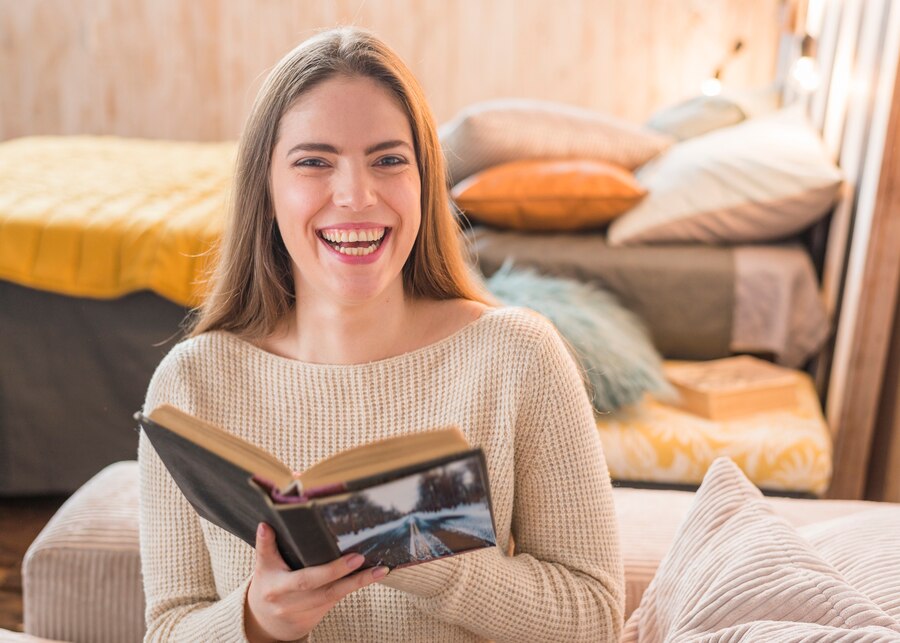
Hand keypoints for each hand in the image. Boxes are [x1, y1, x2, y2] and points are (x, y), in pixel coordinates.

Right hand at [245, 523, 388, 641]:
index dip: (322, 568)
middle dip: (339, 572)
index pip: (298, 577)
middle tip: (359, 557)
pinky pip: (339, 598)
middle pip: (318, 587)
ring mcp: (306, 610)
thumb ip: (266, 546)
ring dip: (358, 582)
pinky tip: (373, 575)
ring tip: (380, 569)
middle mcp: (291, 601)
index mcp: (276, 587)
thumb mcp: (263, 566)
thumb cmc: (268, 585)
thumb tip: (265, 524)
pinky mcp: (319, 614)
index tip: (338, 552)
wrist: (267, 621)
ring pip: (334, 595)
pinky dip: (355, 585)